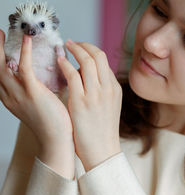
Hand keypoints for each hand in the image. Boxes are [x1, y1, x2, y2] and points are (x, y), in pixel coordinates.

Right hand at [0, 30, 72, 148]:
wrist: (56, 140)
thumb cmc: (50, 123)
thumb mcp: (35, 105)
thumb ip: (33, 91)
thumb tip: (39, 77)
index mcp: (11, 100)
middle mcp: (10, 97)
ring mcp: (20, 95)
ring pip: (3, 67)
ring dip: (0, 49)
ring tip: (1, 33)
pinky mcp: (33, 93)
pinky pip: (24, 69)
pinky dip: (24, 53)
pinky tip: (26, 40)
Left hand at [57, 40, 121, 170]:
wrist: (103, 152)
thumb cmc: (102, 130)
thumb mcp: (109, 105)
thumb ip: (101, 87)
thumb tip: (85, 71)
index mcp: (114, 88)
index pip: (104, 60)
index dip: (90, 49)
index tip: (80, 47)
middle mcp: (108, 88)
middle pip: (98, 55)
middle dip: (83, 45)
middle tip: (72, 42)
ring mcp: (96, 95)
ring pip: (87, 61)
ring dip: (74, 50)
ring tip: (65, 46)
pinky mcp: (81, 103)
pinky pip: (73, 76)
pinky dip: (66, 65)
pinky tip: (60, 61)